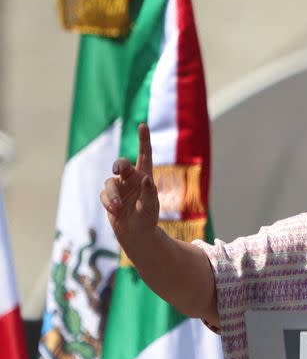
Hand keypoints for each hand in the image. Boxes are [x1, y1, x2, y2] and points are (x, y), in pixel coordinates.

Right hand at [100, 123, 159, 244]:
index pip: (145, 155)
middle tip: (117, 169)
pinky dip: (108, 202)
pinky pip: (104, 195)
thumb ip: (149, 193)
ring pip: (110, 182)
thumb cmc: (147, 218)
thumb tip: (146, 178)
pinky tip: (114, 210)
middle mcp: (131, 179)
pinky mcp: (109, 197)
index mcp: (145, 176)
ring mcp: (119, 187)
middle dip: (119, 164)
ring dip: (112, 194)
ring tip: (117, 207)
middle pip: (122, 164)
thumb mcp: (151, 206)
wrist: (136, 233)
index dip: (144, 140)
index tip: (142, 125)